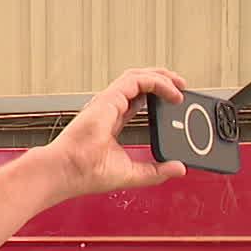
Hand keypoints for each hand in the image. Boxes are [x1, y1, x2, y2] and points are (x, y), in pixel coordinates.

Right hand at [40, 68, 189, 200]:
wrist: (69, 171)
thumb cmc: (87, 173)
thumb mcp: (133, 174)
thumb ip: (156, 171)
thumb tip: (178, 168)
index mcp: (111, 123)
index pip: (137, 102)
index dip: (156, 97)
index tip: (172, 102)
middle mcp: (110, 108)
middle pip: (139, 85)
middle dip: (162, 81)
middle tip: (181, 87)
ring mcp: (109, 102)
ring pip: (138, 77)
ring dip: (161, 77)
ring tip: (180, 84)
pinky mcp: (110, 98)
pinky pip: (137, 80)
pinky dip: (156, 81)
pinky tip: (170, 90)